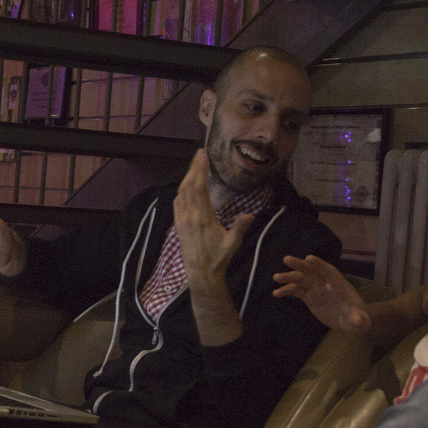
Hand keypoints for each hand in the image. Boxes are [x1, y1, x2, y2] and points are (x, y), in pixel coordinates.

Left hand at [174, 149, 250, 294]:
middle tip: (199, 154)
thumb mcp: (232, 244)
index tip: (202, 156)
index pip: (199, 188)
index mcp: (202, 218)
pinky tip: (185, 186)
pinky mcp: (178, 225)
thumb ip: (240, 228)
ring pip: (181, 193)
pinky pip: (177, 202)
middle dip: (193, 168)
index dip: (200, 170)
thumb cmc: (218, 258)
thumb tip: (249, 215)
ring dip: (187, 177)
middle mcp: (189, 216)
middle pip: (189, 186)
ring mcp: (181, 220)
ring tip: (194, 166)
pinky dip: (181, 190)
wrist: (201, 274)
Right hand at [272, 255, 370, 332]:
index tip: (308, 258)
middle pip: (312, 271)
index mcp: (339, 285)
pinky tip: (276, 293)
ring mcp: (317, 289)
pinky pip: (297, 291)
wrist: (350, 321)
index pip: (329, 272)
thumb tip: (358, 321)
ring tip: (276, 277)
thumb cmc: (358, 318)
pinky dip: (287, 291)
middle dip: (300, 265)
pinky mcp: (309, 297)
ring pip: (301, 280)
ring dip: (289, 278)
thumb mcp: (360, 320)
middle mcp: (326, 283)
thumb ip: (359, 319)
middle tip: (286, 259)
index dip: (320, 265)